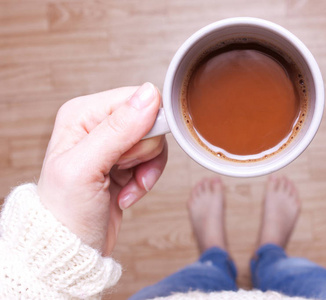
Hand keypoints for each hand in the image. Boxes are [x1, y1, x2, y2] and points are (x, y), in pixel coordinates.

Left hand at [37, 83, 167, 255]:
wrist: (71, 249)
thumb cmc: (65, 212)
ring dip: (146, 170)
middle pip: (149, 121)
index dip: (144, 127)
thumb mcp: (86, 168)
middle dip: (143, 152)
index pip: (135, 99)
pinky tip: (126, 194)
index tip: (129, 155)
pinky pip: (152, 161)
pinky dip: (145, 181)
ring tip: (125, 186)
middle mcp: (96, 124)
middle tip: (120, 170)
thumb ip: (118, 129)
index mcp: (82, 113)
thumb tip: (149, 94)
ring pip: (154, 142)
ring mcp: (111, 145)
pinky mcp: (123, 163)